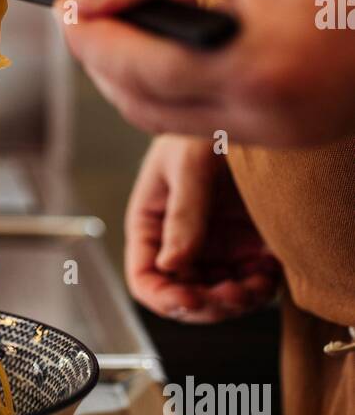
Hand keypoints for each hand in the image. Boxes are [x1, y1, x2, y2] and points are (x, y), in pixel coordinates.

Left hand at [60, 0, 354, 146]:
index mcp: (264, 66)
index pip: (140, 71)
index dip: (91, 38)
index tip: (62, 4)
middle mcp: (280, 117)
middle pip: (149, 110)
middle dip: (106, 61)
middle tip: (85, 7)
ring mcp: (299, 130)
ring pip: (180, 121)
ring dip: (142, 73)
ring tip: (133, 7)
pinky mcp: (311, 125)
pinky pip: (222, 114)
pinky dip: (186, 81)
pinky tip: (185, 28)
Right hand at [126, 135, 279, 322]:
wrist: (251, 109)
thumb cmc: (206, 128)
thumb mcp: (190, 165)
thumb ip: (182, 214)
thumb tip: (172, 264)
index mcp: (151, 223)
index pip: (144, 277)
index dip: (163, 297)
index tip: (190, 299)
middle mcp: (180, 241)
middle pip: (183, 297)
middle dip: (207, 304)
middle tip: (233, 294)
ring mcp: (214, 246)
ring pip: (217, 298)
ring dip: (236, 303)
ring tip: (255, 284)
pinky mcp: (247, 245)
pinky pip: (249, 285)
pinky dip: (260, 289)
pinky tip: (268, 272)